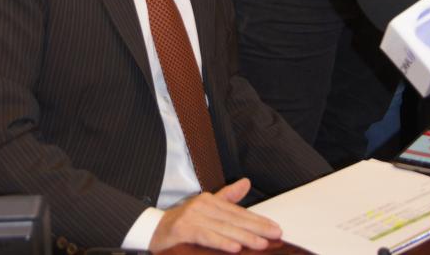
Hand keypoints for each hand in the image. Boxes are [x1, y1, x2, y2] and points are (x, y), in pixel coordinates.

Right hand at [149, 178, 281, 252]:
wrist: (153, 230)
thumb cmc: (183, 223)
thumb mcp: (206, 209)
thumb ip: (227, 198)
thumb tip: (246, 182)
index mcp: (209, 201)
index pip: (238, 212)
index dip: (258, 220)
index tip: (275, 228)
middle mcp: (202, 206)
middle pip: (234, 219)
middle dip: (257, 228)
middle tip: (275, 235)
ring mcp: (192, 217)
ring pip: (223, 228)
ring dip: (243, 237)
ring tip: (261, 244)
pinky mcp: (184, 230)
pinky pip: (206, 236)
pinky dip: (221, 242)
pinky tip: (234, 248)